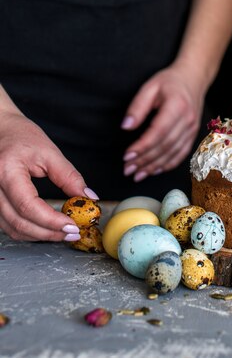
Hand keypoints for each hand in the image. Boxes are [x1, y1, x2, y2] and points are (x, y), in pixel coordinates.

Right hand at [0, 111, 96, 240]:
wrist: (1, 130)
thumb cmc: (22, 136)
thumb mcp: (50, 152)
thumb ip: (69, 177)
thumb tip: (89, 197)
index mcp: (7, 170)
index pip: (28, 206)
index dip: (51, 220)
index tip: (72, 225)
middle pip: (20, 222)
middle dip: (49, 232)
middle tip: (72, 232)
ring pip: (12, 229)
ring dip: (39, 235)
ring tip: (63, 232)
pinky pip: (8, 226)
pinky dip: (28, 231)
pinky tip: (46, 228)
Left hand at [121, 63, 204, 180]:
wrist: (194, 78)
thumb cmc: (169, 81)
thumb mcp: (150, 87)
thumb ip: (138, 106)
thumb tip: (126, 126)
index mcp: (177, 106)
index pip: (158, 132)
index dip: (142, 146)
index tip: (127, 156)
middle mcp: (187, 120)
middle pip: (165, 146)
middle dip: (145, 160)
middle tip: (127, 169)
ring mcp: (192, 129)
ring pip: (173, 154)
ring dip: (154, 166)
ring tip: (137, 174)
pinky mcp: (193, 135)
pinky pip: (181, 155)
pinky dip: (167, 165)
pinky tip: (154, 170)